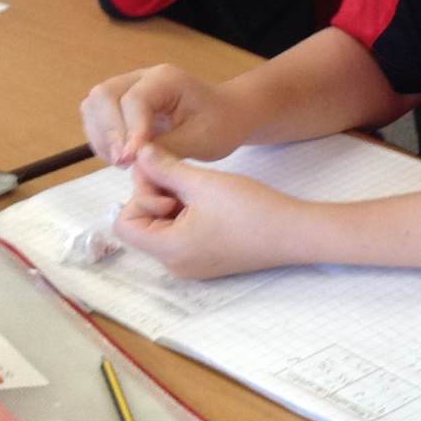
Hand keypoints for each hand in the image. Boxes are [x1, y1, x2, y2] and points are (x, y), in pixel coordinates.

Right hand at [80, 62, 243, 164]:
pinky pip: (96, 116)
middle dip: (109, 132)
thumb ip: (166, 148)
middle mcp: (142, 77)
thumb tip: (133, 158)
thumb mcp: (202, 141)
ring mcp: (128, 86)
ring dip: (101, 137)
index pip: (135, 100)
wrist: (225, 116)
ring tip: (122, 162)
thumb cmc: (219, 125)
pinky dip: (101, 138)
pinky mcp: (120, 102)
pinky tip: (120, 157)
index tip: (131, 159)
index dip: (129, 131)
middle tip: (123, 163)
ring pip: (94, 105)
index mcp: (166, 79)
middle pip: (104, 96)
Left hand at [112, 146, 299, 277]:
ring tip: (202, 191)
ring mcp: (192, 266)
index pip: (124, 223)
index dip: (140, 196)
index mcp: (170, 250)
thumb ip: (164, 168)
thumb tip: (139, 154)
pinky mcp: (207, 261)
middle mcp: (175, 265)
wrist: (295, 233)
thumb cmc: (252, 210)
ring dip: (173, 204)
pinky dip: (187, 216)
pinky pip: (181, 236)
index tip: (168, 181)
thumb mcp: (202, 183)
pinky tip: (211, 204)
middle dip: (157, 198)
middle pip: (142, 226)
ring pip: (162, 228)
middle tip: (185, 180)